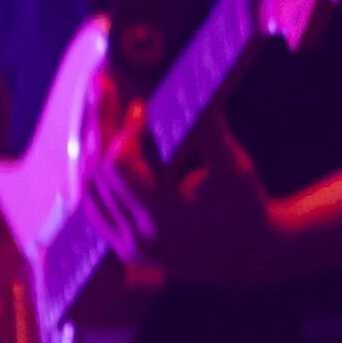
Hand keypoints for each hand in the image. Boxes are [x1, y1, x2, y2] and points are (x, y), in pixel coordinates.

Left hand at [79, 102, 289, 286]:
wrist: (251, 254)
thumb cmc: (247, 208)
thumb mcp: (237, 170)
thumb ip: (211, 133)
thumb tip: (193, 91)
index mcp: (165, 220)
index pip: (122, 169)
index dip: (125, 132)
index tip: (140, 105)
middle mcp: (138, 238)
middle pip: (100, 175)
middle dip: (101, 126)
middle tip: (103, 87)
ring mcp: (127, 248)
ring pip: (90, 190)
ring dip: (93, 148)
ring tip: (100, 112)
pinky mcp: (123, 249)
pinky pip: (95, 207)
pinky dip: (95, 175)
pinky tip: (100, 147)